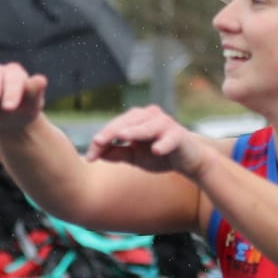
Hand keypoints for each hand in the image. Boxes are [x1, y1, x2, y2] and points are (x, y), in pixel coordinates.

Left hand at [86, 105, 215, 179]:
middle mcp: (150, 116)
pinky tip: (156, 150)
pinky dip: (163, 143)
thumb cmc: (159, 154)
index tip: (89, 158)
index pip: (114, 128)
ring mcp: (165, 123)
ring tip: (121, 137)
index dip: (101, 141)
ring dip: (134, 132)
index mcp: (137, 120)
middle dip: (110, 134)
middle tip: (97, 144)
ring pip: (147, 127)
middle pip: (127, 123)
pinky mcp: (179, 135)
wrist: (188, 161)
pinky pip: (170, 138)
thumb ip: (117, 153)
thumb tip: (96, 154)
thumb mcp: (134, 156)